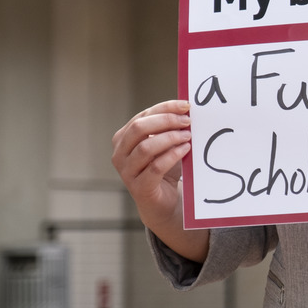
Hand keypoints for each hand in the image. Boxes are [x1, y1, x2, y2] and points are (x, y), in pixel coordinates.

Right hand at [111, 99, 191, 228]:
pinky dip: (172, 155)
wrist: (162, 202)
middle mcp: (120, 154)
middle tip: (187, 121)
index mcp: (123, 138)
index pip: (143, 116)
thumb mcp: (164, 145)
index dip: (165, 108)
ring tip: (188, 136)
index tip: (186, 105)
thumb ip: (169, 128)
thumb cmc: (164, 169)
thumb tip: (186, 110)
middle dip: (166, 121)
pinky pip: (155, 167)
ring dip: (170, 138)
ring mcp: (126, 172)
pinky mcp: (139, 187)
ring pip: (146, 147)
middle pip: (139, 128)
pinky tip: (185, 150)